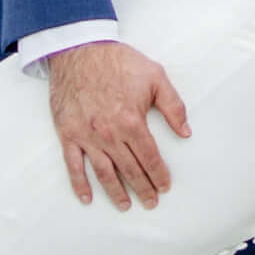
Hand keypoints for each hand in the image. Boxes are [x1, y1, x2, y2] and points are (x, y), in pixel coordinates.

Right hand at [46, 36, 193, 207]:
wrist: (79, 49)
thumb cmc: (117, 61)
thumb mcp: (155, 76)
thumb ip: (173, 106)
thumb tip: (185, 132)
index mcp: (131, 122)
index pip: (150, 158)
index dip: (159, 175)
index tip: (164, 186)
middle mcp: (109, 134)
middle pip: (130, 170)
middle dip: (143, 188)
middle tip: (151, 202)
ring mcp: (87, 136)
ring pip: (104, 173)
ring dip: (116, 192)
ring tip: (126, 205)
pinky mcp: (68, 134)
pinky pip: (73, 165)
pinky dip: (80, 184)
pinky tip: (88, 198)